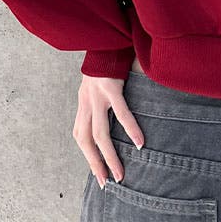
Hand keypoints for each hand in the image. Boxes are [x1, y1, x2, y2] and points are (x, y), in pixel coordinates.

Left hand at [73, 74, 145, 188]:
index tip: (99, 176)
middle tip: (107, 183)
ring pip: (100, 133)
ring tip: (120, 173)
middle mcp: (86, 103)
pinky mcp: (111, 87)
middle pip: (87, 141)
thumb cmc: (107, 64)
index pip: (81, 138)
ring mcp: (97, 96)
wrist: (107, 38)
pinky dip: (130, 129)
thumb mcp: (97, 87)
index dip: (89, 158)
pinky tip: (139, 142)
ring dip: (110, 156)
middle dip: (96, 164)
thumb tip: (113, 123)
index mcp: (83, 104)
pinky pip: (121, 112)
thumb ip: (101, 104)